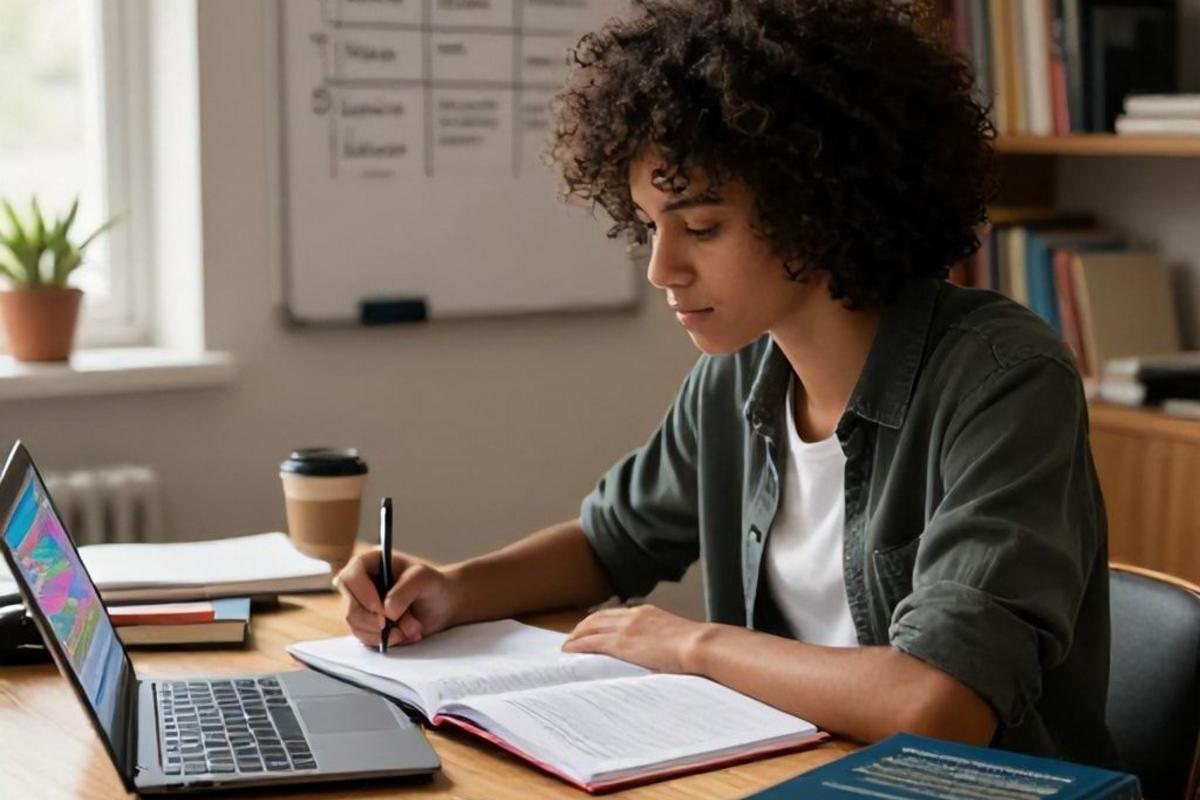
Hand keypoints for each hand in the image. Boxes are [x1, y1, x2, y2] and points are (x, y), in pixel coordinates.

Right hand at [336, 548, 459, 647]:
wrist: (440, 605)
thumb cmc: (432, 585)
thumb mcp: (425, 579)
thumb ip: (406, 589)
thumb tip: (387, 611)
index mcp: (370, 562)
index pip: (351, 577)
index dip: (363, 595)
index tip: (382, 610)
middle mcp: (360, 583)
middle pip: (350, 605)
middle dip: (375, 620)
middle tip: (397, 626)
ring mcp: (360, 605)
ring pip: (356, 624)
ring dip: (383, 632)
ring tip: (410, 628)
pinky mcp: (364, 624)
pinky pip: (363, 637)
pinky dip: (383, 640)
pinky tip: (402, 635)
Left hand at [562, 604, 708, 673]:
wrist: (698, 645)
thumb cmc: (694, 646)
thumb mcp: (674, 635)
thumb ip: (660, 638)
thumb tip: (657, 650)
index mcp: (646, 612)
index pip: (615, 614)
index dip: (600, 620)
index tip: (591, 627)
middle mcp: (633, 615)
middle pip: (599, 617)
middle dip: (583, 625)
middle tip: (572, 636)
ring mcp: (626, 628)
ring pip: (591, 627)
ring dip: (577, 634)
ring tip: (568, 645)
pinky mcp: (622, 643)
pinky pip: (593, 642)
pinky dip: (579, 645)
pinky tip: (570, 650)